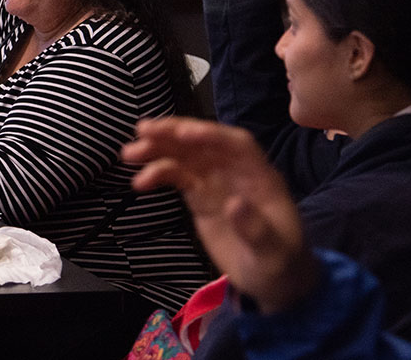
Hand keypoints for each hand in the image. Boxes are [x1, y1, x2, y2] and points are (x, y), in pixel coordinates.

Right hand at [123, 117, 315, 314]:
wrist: (274, 281)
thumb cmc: (281, 264)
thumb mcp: (274, 252)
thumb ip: (255, 229)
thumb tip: (231, 203)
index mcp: (260, 176)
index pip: (237, 145)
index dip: (212, 135)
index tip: (184, 133)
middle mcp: (236, 171)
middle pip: (204, 143)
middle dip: (175, 134)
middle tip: (143, 131)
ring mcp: (216, 182)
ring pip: (185, 156)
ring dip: (158, 150)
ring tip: (129, 153)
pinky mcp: (200, 196)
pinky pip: (177, 177)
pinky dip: (158, 174)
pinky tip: (139, 183)